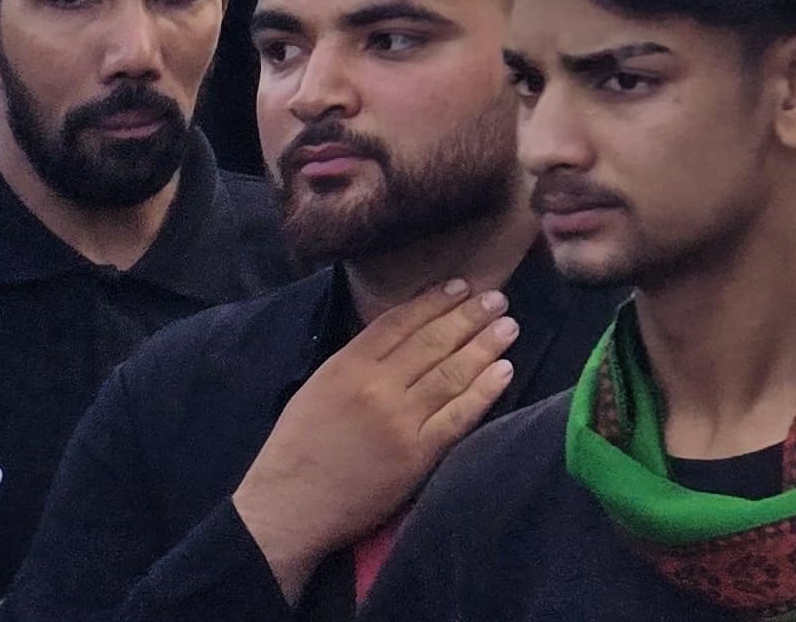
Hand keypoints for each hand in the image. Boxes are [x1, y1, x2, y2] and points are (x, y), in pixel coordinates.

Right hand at [232, 280, 518, 597]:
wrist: (287, 510)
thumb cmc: (298, 448)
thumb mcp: (318, 386)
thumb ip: (359, 357)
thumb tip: (405, 330)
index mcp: (348, 366)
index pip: (402, 320)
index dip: (436, 300)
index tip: (462, 286)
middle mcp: (378, 387)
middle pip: (435, 341)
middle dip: (470, 315)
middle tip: (498, 299)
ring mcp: (400, 420)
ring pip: (453, 372)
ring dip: (485, 345)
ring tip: (508, 326)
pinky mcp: (417, 454)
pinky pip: (460, 415)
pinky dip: (485, 390)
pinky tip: (504, 370)